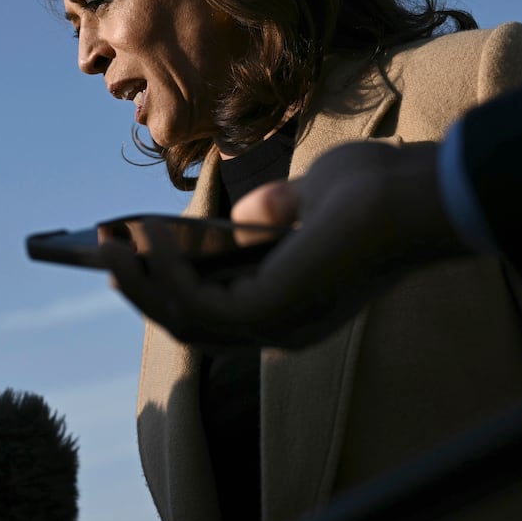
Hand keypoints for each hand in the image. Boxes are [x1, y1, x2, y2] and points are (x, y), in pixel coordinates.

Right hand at [104, 141, 474, 348]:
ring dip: (139, 282)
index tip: (131, 258)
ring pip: (183, 321)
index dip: (171, 286)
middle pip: (192, 324)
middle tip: (106, 252)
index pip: (220, 310)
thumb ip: (275, 211)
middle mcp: (285, 328)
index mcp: (298, 304)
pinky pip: (193, 305)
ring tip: (109, 243)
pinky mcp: (269, 314)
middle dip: (143, 289)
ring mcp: (276, 328)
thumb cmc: (377, 191)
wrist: (415, 193)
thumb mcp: (311, 197)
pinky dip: (160, 273)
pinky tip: (141, 236)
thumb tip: (240, 220)